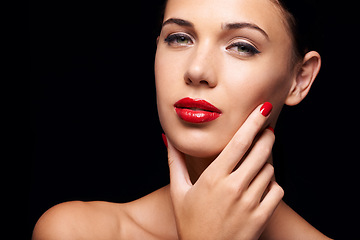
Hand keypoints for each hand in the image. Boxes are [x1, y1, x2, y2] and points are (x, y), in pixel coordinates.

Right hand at [166, 103, 283, 239]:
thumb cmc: (190, 224)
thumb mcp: (178, 191)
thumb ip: (175, 162)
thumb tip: (168, 138)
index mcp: (213, 178)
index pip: (240, 142)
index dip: (254, 122)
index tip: (263, 109)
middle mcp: (234, 188)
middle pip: (261, 151)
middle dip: (267, 136)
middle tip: (266, 131)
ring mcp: (250, 203)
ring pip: (270, 170)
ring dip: (267, 162)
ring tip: (258, 162)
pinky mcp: (261, 217)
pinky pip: (277, 191)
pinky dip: (273, 184)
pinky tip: (261, 185)